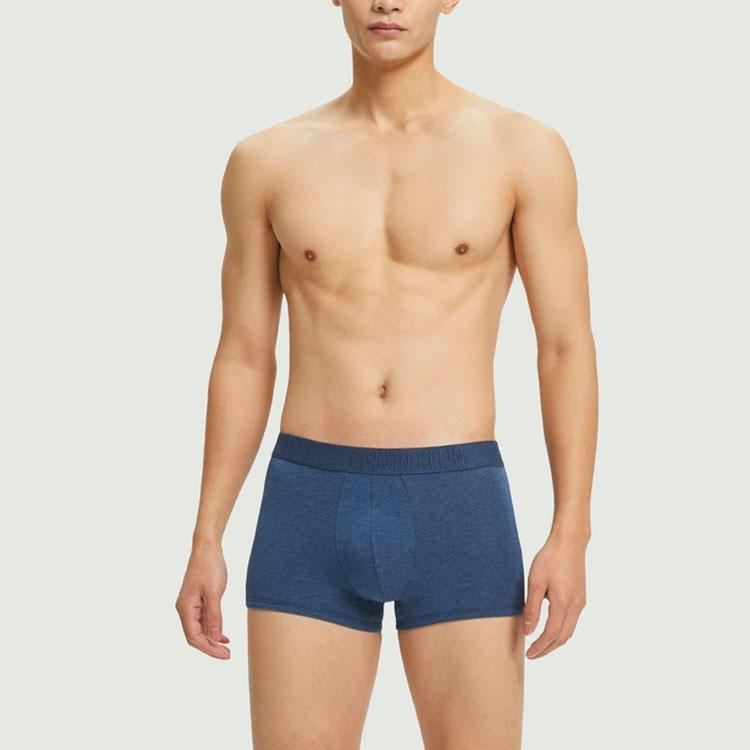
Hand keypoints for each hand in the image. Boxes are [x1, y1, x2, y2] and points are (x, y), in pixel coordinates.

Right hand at [175, 543, 230, 658]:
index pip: (194, 637)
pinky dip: (213, 628)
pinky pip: (204, 620)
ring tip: (227, 648)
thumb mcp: (214, 592)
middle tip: (228, 655)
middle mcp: (185, 608)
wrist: (207, 547)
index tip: (224, 655)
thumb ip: (214, 616)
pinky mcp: (198, 600)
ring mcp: (191, 605)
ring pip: (200, 629)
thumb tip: (214, 637)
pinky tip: (223, 635)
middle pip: (196, 636)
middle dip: (211, 647)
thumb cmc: (209, 567)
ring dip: (212, 639)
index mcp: (185, 608)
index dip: (208, 649)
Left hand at [523, 532, 586, 658]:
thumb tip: (528, 631)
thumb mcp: (535, 582)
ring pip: (569, 631)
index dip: (540, 647)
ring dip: (555, 641)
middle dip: (548, 649)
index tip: (529, 654)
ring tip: (540, 645)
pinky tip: (551, 628)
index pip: (551, 635)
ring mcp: (580, 602)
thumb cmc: (550, 558)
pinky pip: (572, 621)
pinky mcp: (581, 597)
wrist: (569, 543)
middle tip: (533, 654)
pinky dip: (561, 631)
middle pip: (563, 637)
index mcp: (563, 603)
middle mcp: (575, 606)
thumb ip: (532, 608)